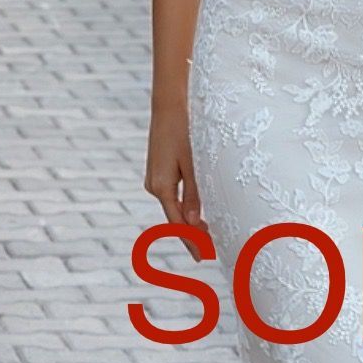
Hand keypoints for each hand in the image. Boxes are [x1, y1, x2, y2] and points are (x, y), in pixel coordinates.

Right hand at [144, 106, 210, 259]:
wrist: (169, 107)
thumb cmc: (185, 132)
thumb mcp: (194, 163)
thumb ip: (194, 194)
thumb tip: (192, 223)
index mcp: (162, 187)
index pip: (177, 223)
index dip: (191, 240)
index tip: (204, 255)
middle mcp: (153, 186)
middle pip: (174, 218)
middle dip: (191, 235)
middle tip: (209, 253)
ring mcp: (154, 180)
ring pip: (172, 208)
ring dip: (188, 223)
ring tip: (207, 237)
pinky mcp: (158, 173)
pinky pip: (171, 197)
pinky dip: (183, 209)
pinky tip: (196, 215)